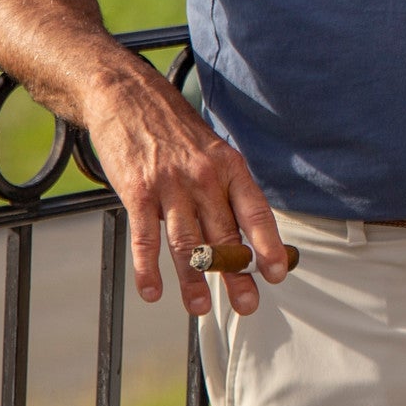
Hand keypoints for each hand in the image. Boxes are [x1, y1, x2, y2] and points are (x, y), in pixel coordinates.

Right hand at [81, 65, 289, 316]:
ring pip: (186, 244)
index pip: (256, 211)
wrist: (127, 96)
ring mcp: (171, 185)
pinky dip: (148, 269)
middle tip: (248, 305)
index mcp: (229, 166)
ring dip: (194, 280)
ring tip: (201, 308)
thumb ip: (225, 188)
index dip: (268, 244)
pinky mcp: (138, 191)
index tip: (277, 273)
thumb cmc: (173, 130)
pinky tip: (153, 293)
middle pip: (224, 235)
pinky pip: (145, 238)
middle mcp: (204, 177)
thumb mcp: (211, 150)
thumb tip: (245, 232)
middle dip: (236, 274)